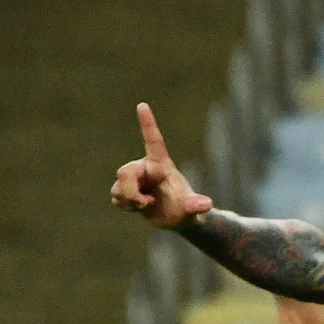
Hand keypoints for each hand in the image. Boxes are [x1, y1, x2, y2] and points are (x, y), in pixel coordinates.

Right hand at [110, 103, 213, 227]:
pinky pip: (116, 197)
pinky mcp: (125, 190)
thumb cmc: (185, 210)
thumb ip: (195, 206)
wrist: (176, 218)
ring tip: (147, 206)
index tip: (143, 105)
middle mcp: (145, 168)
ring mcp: (134, 179)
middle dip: (130, 192)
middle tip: (145, 204)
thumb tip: (207, 204)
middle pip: (124, 172)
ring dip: (130, 201)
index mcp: (161, 165)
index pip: (153, 141)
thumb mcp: (191, 211)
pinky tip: (138, 208)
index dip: (148, 124)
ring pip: (118, 187)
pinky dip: (126, 206)